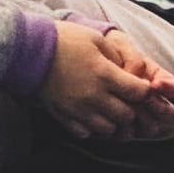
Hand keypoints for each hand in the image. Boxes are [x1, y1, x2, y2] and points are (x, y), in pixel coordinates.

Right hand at [38, 20, 173, 138]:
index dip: (144, 90)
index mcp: (105, 74)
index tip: (139, 85)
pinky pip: (86, 133)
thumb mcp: (96, 39)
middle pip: (127, 116)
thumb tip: (131, 72)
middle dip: (131, 108)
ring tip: (108, 108)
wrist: (29, 50)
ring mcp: (78, 110)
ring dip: (113, 120)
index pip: (139, 93)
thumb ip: (117, 57)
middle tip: (125, 98)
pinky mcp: (64, 117)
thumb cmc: (64, 40)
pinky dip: (92, 128)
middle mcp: (94, 96)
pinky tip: (90, 115)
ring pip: (108, 129)